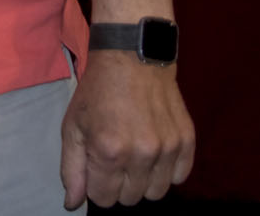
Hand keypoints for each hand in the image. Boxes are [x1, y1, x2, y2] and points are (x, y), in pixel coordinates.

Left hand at [60, 53, 195, 207]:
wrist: (132, 58)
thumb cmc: (97, 92)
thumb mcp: (72, 127)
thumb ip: (72, 169)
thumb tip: (72, 204)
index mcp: (108, 151)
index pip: (104, 199)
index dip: (97, 186)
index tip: (96, 166)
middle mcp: (142, 154)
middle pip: (131, 198)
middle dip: (118, 184)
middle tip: (114, 158)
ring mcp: (168, 148)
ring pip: (156, 193)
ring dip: (142, 181)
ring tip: (133, 155)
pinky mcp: (187, 141)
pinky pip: (179, 178)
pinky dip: (165, 171)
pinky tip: (153, 151)